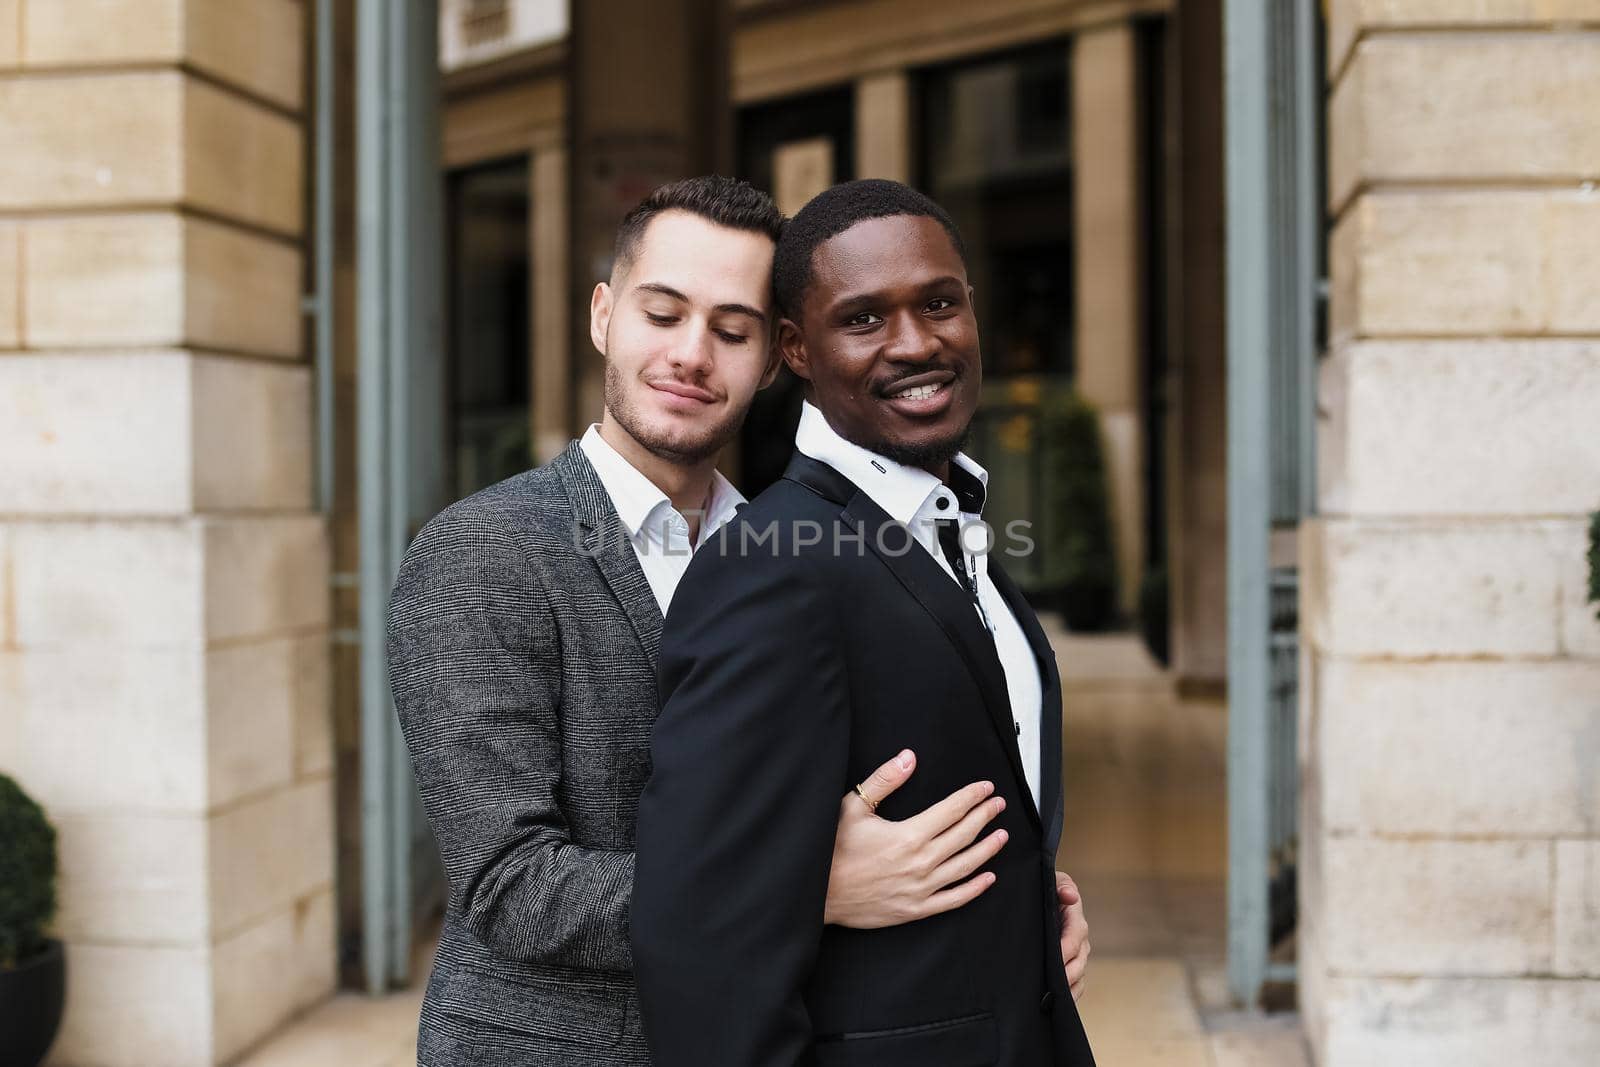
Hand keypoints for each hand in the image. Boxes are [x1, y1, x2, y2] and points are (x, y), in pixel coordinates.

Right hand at [824, 749, 1009, 927]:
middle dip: (984, 816)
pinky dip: (975, 888)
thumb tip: (909, 758)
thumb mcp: (853, 807)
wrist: (818, 894)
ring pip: (965, 866)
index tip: (986, 788)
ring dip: (987, 849)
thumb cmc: (833, 849)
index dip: (972, 797)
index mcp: (909, 834)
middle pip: (964, 834)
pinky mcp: (916, 909)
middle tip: (997, 804)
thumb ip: (885, 781)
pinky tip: (989, 877)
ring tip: (1001, 835)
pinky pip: (954, 899)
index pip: (952, 810)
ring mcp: (921, 888)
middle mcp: (920, 862)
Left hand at [1056, 871, 1089, 1001]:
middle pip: (1078, 963)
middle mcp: (1080, 940)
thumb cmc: (1045, 888)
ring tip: (1053, 1001)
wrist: (1040, 899)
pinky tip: (1055, 1006)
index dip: (1065, 950)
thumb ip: (1061, 886)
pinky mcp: (1070, 967)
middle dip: (1066, 975)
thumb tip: (1070, 896)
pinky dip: (1068, 996)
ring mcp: (1077, 956)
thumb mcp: (1052, 880)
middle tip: (1052, 989)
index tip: (1054, 960)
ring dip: (1067, 989)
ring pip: (1078, 976)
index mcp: (1075, 919)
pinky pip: (1075, 985)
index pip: (1075, 938)